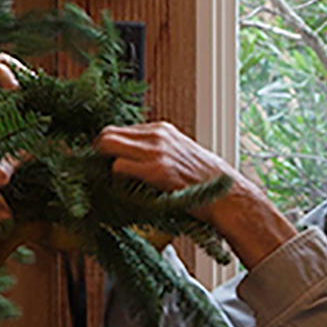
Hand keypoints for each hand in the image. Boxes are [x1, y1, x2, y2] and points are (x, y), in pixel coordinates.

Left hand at [100, 119, 232, 197]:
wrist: (227, 196)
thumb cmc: (203, 183)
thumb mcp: (178, 155)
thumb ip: (154, 152)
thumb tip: (126, 159)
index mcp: (162, 129)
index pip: (118, 129)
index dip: (107, 148)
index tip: (104, 163)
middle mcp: (157, 135)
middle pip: (106, 133)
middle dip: (98, 153)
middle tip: (100, 173)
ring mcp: (156, 151)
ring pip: (107, 145)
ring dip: (105, 167)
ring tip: (113, 184)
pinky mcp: (156, 170)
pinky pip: (118, 168)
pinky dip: (116, 181)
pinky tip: (127, 192)